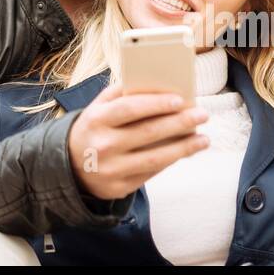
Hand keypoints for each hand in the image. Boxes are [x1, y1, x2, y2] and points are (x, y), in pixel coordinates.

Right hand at [67, 82, 208, 200]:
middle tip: (202, 115)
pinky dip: (171, 161)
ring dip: (184, 148)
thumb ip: (121, 93)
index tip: (181, 100)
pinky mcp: (120, 188)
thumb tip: (158, 86)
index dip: (156, 104)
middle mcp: (103, 145)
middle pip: (148, 132)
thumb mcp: (97, 107)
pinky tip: (186, 152)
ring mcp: (111, 169)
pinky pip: (152, 173)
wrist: (69, 166)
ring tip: (204, 139)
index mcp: (96, 120)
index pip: (130, 109)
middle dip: (180, 123)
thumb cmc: (93, 128)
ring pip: (155, 158)